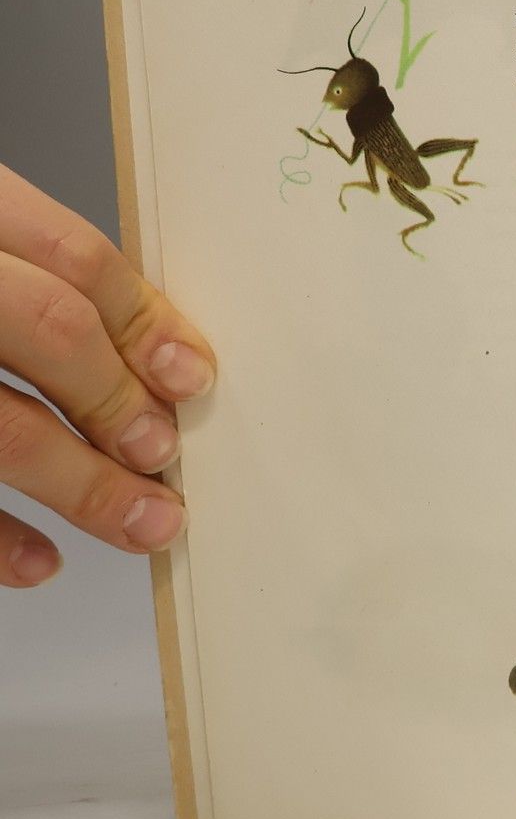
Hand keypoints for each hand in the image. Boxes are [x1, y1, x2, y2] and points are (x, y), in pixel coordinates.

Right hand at [0, 162, 208, 587]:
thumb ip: (20, 273)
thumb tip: (143, 351)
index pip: (72, 256)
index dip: (144, 321)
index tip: (191, 377)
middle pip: (47, 330)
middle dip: (121, 403)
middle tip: (167, 458)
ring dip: (83, 485)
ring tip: (145, 522)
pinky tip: (36, 562)